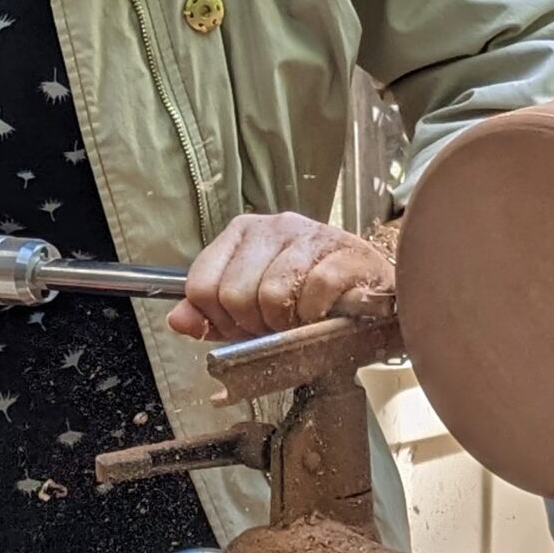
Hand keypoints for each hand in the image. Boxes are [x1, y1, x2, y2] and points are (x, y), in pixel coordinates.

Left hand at [169, 213, 392, 341]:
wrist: (375, 299)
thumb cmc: (310, 305)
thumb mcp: (253, 313)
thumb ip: (213, 317)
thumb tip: (178, 320)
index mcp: (241, 234)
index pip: (200, 286)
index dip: (220, 320)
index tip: (245, 326)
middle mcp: (272, 226)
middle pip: (233, 294)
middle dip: (256, 325)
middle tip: (279, 327)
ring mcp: (310, 234)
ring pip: (272, 295)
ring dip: (289, 324)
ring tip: (304, 321)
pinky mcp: (345, 251)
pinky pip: (314, 292)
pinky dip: (318, 317)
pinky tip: (326, 314)